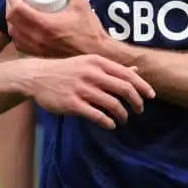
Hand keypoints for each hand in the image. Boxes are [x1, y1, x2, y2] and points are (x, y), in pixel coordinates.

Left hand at [7, 0, 107, 58]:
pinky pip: (19, 44)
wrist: (96, 53)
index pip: (17, 9)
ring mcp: (36, 48)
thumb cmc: (89, 29)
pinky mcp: (38, 55)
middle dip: (11, 6)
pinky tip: (25, 28)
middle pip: (11, 20)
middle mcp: (36, 38)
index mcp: (44, 24)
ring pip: (13, 33)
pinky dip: (18, 33)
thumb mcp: (80, 3)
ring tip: (21, 12)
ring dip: (13, 20)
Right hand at [27, 54, 154, 128]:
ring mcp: (81, 89)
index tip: (151, 96)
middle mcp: (91, 73)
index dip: (142, 86)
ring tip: (124, 119)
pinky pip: (96, 115)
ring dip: (122, 114)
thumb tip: (136, 70)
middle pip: (124, 89)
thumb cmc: (67, 70)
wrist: (37, 77)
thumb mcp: (89, 63)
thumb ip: (112, 69)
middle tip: (140, 110)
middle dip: (136, 101)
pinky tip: (111, 124)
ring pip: (112, 104)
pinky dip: (108, 122)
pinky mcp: (72, 104)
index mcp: (97, 62)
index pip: (127, 74)